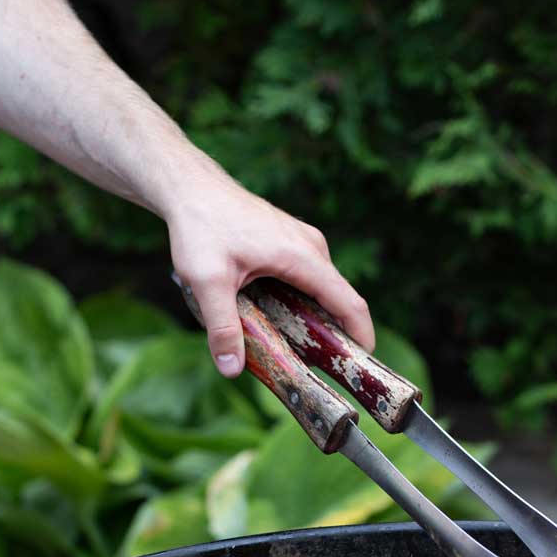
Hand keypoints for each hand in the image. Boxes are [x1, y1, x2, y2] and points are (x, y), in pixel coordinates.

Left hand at [166, 163, 374, 377]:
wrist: (191, 187)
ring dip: (316, 318)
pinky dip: (304, 301)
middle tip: (321, 369)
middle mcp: (311, 247)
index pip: (348, 302)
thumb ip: (221, 326)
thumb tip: (231, 369)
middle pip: (338, 298)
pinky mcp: (291, 241)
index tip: (365, 363)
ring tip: (298, 349)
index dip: (362, 335)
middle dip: (336, 334)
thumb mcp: (206, 281)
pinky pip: (309, 277)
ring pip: (322, 288)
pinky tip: (281, 319)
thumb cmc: (200, 226)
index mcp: (303, 256)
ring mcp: (303, 241)